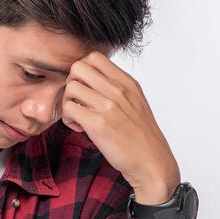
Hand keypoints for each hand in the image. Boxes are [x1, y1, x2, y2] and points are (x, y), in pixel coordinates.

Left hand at [61, 51, 179, 203]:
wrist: (151, 162)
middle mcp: (118, 90)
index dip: (83, 71)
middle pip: (78, 67)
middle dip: (71, 83)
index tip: (86, 87)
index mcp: (127, 82)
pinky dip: (68, 118)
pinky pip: (68, 108)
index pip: (94, 57)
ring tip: (78, 116)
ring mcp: (108, 106)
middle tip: (78, 100)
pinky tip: (79, 127)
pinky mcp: (98, 124)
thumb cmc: (141, 136)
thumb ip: (117, 88)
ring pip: (70, 87)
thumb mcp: (135, 102)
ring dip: (68, 102)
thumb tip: (92, 81)